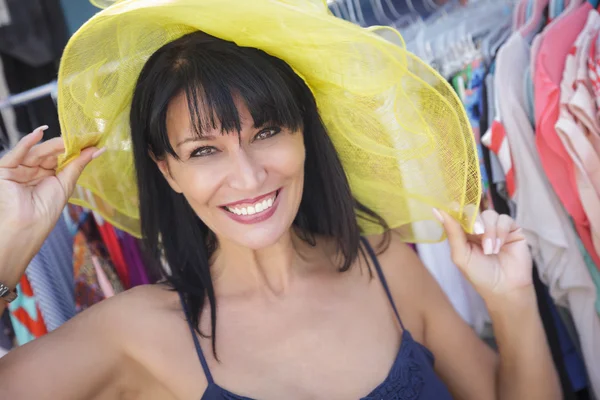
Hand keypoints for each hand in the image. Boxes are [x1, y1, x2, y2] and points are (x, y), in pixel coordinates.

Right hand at [0, 126, 102, 283]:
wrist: (26, 227)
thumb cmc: (45, 212)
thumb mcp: (66, 184)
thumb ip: (78, 164)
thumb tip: (97, 149)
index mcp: (47, 176)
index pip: (61, 157)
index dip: (75, 148)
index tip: (92, 139)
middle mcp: (32, 171)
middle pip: (50, 153)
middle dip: (66, 144)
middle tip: (82, 137)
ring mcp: (18, 169)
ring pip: (37, 151)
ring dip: (53, 144)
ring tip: (69, 139)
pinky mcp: (4, 169)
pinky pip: (17, 153)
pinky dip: (27, 142)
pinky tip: (39, 133)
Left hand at [433, 208, 531, 301]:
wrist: (505, 288)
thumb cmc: (480, 275)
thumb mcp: (461, 255)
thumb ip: (452, 232)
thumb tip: (437, 211)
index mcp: (464, 233)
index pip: (458, 214)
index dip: (455, 209)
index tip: (452, 205)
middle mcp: (479, 228)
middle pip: (474, 211)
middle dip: (474, 221)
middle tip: (477, 233)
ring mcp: (495, 228)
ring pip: (490, 214)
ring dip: (489, 231)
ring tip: (490, 249)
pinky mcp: (512, 229)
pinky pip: (505, 219)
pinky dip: (500, 231)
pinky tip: (499, 246)